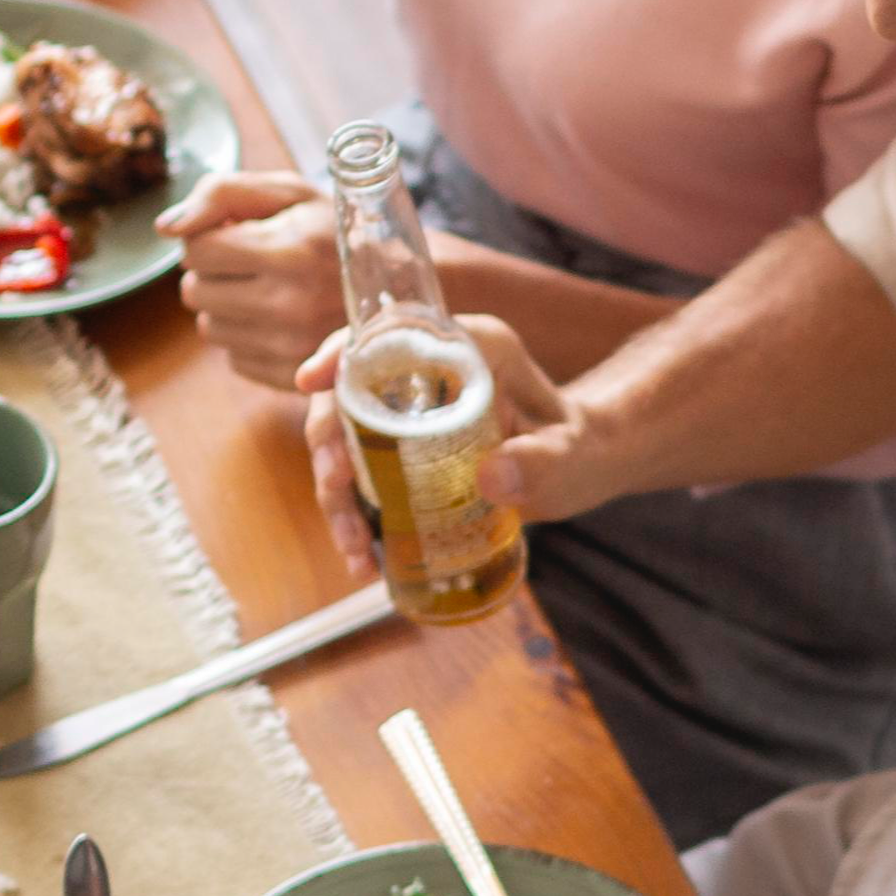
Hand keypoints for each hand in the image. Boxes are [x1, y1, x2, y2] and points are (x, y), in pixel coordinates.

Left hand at [166, 171, 344, 385]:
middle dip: (213, 272)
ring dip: (225, 305)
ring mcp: (291, 347)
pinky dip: (247, 337)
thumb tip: (166, 228)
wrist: (401, 288)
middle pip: (192, 290)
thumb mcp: (290, 192)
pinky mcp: (290, 379)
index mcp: (288, 250)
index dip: (210, 237)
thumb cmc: (337, 231)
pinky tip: (281, 319)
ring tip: (270, 289)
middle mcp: (289, 304)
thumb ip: (222, 193)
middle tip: (255, 262)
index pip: (195, 248)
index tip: (240, 234)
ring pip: (207, 326)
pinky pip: (232, 358)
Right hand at [289, 311, 588, 576]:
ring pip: (346, 442)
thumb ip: (544, 462)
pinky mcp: (403, 454)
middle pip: (350, 393)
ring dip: (337, 496)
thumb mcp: (573, 456)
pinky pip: (362, 478)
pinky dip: (355, 518)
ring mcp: (409, 414)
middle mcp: (429, 374)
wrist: (585, 467)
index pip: (391, 333)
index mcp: (469, 348)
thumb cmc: (583, 449)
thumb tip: (492, 478)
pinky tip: (364, 561)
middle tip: (337, 492)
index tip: (311, 382)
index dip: (342, 353)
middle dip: (329, 444)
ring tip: (355, 551)